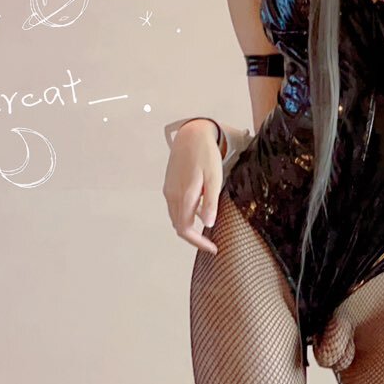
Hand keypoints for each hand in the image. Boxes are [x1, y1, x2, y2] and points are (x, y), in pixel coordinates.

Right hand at [162, 120, 221, 253]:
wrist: (190, 134)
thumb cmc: (206, 155)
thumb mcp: (214, 178)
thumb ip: (210, 202)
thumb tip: (208, 225)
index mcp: (184, 196)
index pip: (186, 230)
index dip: (198, 243)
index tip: (212, 249)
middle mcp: (173, 196)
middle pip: (179, 227)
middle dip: (194, 239)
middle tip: (211, 244)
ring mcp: (169, 191)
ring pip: (176, 218)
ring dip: (188, 228)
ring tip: (206, 232)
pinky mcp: (169, 185)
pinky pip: (175, 207)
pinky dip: (185, 216)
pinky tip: (199, 212)